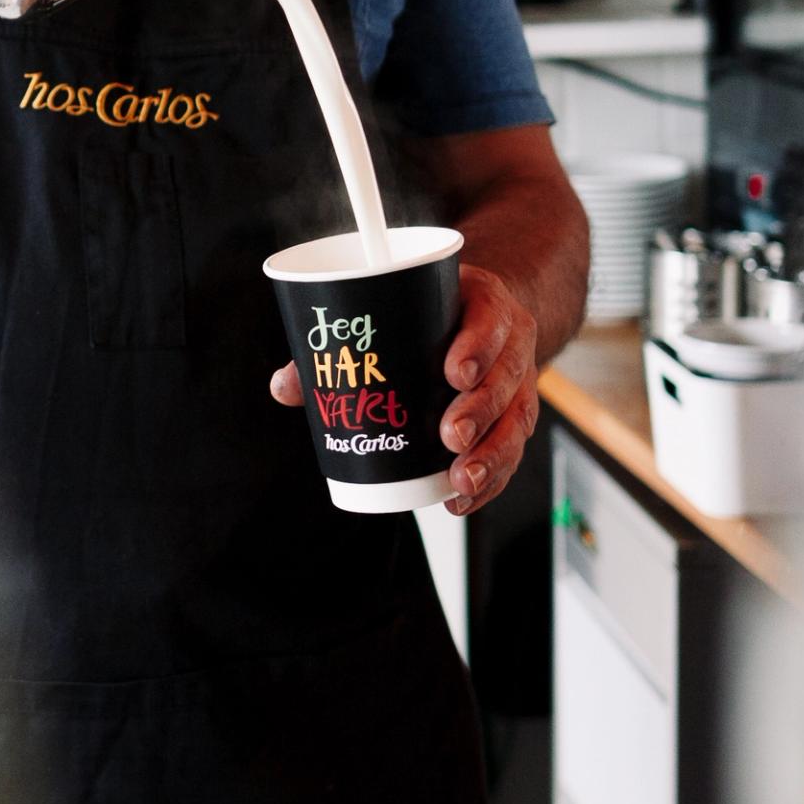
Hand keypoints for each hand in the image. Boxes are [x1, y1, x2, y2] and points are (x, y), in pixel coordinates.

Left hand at [267, 263, 542, 515]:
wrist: (484, 315)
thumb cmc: (433, 315)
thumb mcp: (399, 311)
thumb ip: (341, 347)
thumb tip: (285, 387)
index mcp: (484, 304)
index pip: (491, 319)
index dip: (478, 345)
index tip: (453, 372)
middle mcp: (509, 343)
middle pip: (506, 377)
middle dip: (480, 410)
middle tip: (451, 436)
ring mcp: (518, 382)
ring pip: (516, 419)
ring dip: (491, 454)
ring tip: (459, 479)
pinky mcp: (516, 416)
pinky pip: (513, 450)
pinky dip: (491, 480)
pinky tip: (461, 499)